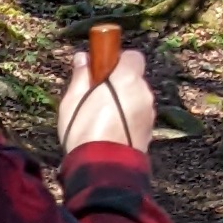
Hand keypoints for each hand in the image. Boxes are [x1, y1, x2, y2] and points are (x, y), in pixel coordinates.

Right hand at [59, 41, 156, 155]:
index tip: (101, 70)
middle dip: (119, 83)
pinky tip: (111, 130)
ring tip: (103, 118)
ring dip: (124, 102)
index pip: (132, 56)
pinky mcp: (149, 130)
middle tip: (97, 96)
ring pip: (137, 98)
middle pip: (134, 79)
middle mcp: (143, 92)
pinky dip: (129, 118)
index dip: (118, 61)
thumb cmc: (85, 130)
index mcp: (127, 78)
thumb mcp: (73, 100)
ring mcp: (149, 112)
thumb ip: (81, 76)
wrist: (103, 167)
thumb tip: (82, 58)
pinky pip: (138, 116)